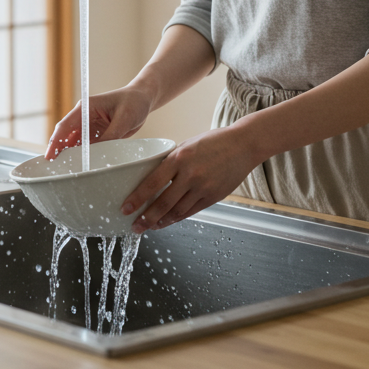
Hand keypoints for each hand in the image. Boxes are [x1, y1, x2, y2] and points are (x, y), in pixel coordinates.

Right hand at [45, 85, 154, 159]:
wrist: (143, 100)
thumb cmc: (133, 102)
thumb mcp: (124, 118)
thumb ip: (111, 134)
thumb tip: (99, 151)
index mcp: (86, 108)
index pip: (65, 126)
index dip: (56, 141)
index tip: (50, 156)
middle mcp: (84, 117)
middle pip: (67, 137)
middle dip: (60, 152)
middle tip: (57, 169)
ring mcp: (90, 126)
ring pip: (76, 144)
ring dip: (73, 156)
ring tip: (70, 171)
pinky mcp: (98, 134)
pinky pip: (88, 147)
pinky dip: (85, 156)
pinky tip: (84, 166)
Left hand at [120, 120, 260, 232]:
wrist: (243, 145)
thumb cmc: (213, 142)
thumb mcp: (187, 145)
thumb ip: (171, 161)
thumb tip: (154, 178)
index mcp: (179, 158)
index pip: (152, 182)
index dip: (137, 198)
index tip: (125, 209)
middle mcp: (191, 174)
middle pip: (163, 203)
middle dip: (146, 218)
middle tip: (134, 226)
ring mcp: (203, 187)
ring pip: (177, 211)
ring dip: (161, 222)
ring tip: (149, 227)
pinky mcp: (214, 197)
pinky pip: (191, 212)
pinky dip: (177, 218)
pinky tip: (168, 222)